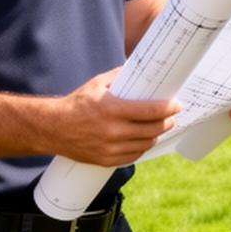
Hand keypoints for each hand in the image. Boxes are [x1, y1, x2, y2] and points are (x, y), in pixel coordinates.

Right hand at [49, 67, 179, 165]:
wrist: (54, 128)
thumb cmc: (77, 103)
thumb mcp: (98, 84)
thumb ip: (121, 77)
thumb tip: (141, 71)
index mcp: (112, 109)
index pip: (150, 111)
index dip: (168, 108)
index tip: (176, 105)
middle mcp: (113, 131)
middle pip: (152, 129)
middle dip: (167, 122)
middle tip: (171, 116)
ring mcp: (110, 148)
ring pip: (146, 144)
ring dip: (156, 135)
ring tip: (159, 127)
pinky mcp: (107, 160)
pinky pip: (134, 156)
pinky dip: (143, 147)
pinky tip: (145, 139)